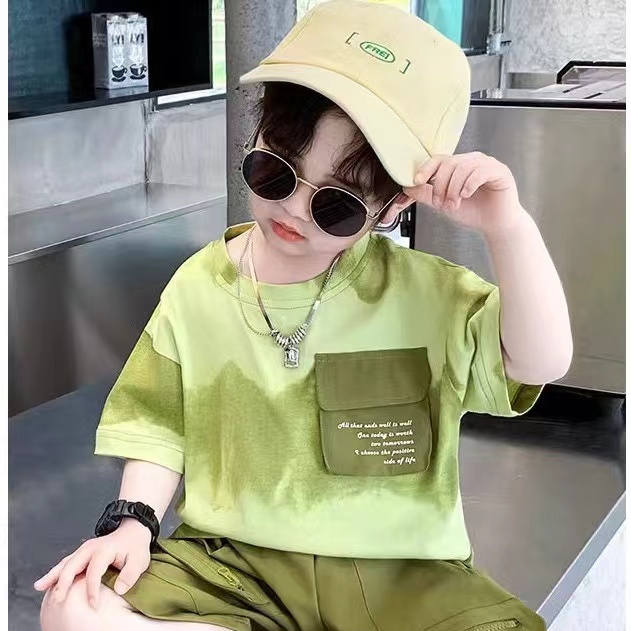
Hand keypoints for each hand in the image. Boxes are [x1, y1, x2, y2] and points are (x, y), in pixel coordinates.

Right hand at [33, 518, 151, 609]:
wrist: (133, 530)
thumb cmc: (135, 547)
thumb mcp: (140, 560)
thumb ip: (130, 574)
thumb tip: (118, 589)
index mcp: (104, 550)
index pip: (93, 572)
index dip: (92, 590)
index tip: (93, 605)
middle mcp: (90, 548)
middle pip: (72, 565)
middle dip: (63, 582)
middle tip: (56, 599)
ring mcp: (84, 549)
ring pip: (65, 562)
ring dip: (53, 575)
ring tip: (39, 587)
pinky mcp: (81, 553)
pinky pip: (66, 562)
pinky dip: (56, 572)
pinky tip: (47, 582)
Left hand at [403, 152, 524, 235]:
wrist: (494, 225)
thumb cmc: (473, 212)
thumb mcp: (444, 203)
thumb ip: (426, 194)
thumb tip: (408, 187)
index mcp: (459, 165)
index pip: (440, 159)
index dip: (427, 168)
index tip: (417, 181)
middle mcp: (473, 161)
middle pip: (449, 164)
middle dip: (440, 185)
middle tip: (440, 203)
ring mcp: (487, 164)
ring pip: (463, 168)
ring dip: (453, 189)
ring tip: (454, 204)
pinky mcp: (500, 171)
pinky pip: (480, 171)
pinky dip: (469, 184)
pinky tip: (465, 195)